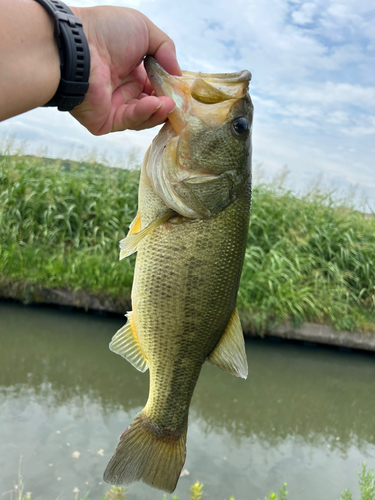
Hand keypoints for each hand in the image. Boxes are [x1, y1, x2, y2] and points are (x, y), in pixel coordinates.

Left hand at [69, 6, 180, 134]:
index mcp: (131, 70)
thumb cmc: (106, 31)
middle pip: (153, 105)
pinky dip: (144, 114)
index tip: (183, 91)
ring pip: (144, 117)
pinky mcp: (105, 122)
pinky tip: (156, 104)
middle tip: (179, 102)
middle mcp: (123, 90)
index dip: (170, 89)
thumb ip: (166, 49)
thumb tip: (178, 74)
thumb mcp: (144, 29)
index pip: (157, 86)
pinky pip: (129, 121)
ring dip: (159, 110)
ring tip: (169, 103)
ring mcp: (114, 107)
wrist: (77, 47)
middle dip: (167, 104)